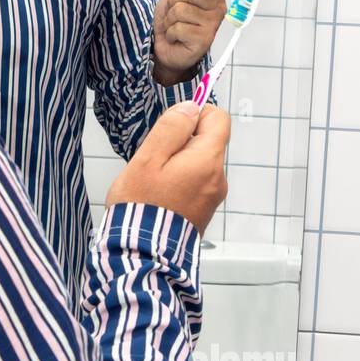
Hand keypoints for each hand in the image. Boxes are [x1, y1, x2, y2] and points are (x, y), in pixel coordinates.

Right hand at [105, 100, 229, 235]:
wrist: (143, 252)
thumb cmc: (141, 205)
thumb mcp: (149, 158)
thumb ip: (171, 128)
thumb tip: (191, 108)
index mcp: (207, 161)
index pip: (219, 119)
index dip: (196, 113)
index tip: (172, 124)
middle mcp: (218, 178)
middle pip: (207, 141)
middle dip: (181, 142)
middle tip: (155, 159)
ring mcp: (213, 196)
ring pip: (199, 163)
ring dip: (178, 163)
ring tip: (153, 181)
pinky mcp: (204, 210)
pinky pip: (196, 183)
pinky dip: (180, 182)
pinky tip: (159, 195)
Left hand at [152, 0, 229, 81]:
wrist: (164, 45)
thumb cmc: (173, 18)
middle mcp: (218, 8)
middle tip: (173, 11)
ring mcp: (213, 25)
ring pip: (182, 9)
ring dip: (169, 18)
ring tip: (173, 25)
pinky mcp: (204, 41)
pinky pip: (179, 28)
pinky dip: (170, 32)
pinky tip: (175, 38)